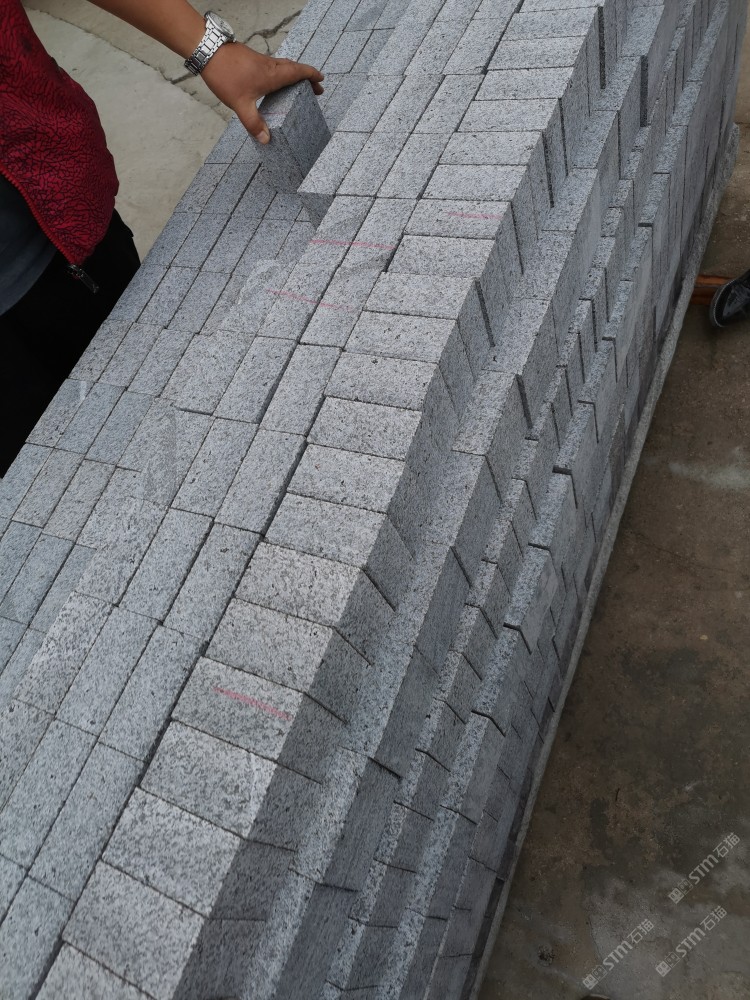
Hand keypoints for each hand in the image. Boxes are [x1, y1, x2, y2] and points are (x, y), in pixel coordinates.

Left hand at [201, 42, 323, 143]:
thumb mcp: (240, 104)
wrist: (208, 51)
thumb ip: (253, 123)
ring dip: (294, 74)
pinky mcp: (252, 60)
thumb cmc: (225, 75)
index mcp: (273, 75)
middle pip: (294, 69)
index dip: (312, 75)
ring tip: (298, 86)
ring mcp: (261, 61)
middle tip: (314, 88)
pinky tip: (274, 83)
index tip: (321, 80)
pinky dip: (281, 73)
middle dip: (306, 78)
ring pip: (283, 66)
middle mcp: (270, 66)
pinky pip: (273, 66)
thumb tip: (265, 139)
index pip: (299, 72)